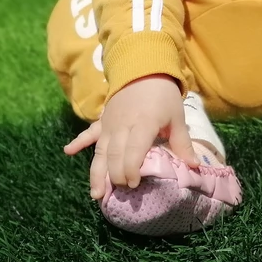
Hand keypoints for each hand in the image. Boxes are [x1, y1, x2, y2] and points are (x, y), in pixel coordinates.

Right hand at [63, 74, 197, 199]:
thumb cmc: (163, 94)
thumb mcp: (177, 116)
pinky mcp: (103, 119)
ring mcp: (110, 123)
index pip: (134, 151)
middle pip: (115, 155)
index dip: (132, 169)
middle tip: (121, 192)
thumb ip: (182, 142)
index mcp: (143, 124)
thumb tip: (193, 167)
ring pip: (101, 151)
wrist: (144, 67)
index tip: (134, 184)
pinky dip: (78, 141)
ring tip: (96, 194)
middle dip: (116, 176)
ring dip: (97, 172)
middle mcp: (123, 125)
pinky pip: (89, 132)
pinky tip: (67, 151)